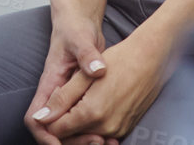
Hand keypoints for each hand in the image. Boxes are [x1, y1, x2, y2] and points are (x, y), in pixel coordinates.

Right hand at [25, 13, 107, 144]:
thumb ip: (87, 54)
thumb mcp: (81, 38)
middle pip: (53, 129)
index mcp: (49, 83)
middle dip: (70, 141)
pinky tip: (111, 133)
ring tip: (105, 142)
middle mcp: (55, 94)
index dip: (44, 134)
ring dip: (82, 138)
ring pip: (67, 128)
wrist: (81, 22)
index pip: (36, 117)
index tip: (59, 143)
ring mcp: (68, 97)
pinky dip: (93, 129)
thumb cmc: (75, 28)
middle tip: (95, 143)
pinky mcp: (81, 97)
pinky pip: (81, 120)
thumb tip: (98, 70)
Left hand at [40, 26, 178, 142]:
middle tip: (68, 99)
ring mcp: (118, 129)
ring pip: (88, 136)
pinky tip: (98, 104)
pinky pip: (103, 133)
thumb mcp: (84, 75)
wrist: (153, 56)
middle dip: (64, 124)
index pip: (57, 131)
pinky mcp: (126, 127)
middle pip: (71, 137)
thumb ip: (61, 99)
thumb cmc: (120, 59)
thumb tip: (40, 118)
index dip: (51, 118)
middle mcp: (106, 127)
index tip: (56, 101)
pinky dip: (95, 124)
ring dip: (80, 124)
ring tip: (84, 98)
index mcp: (91, 113)